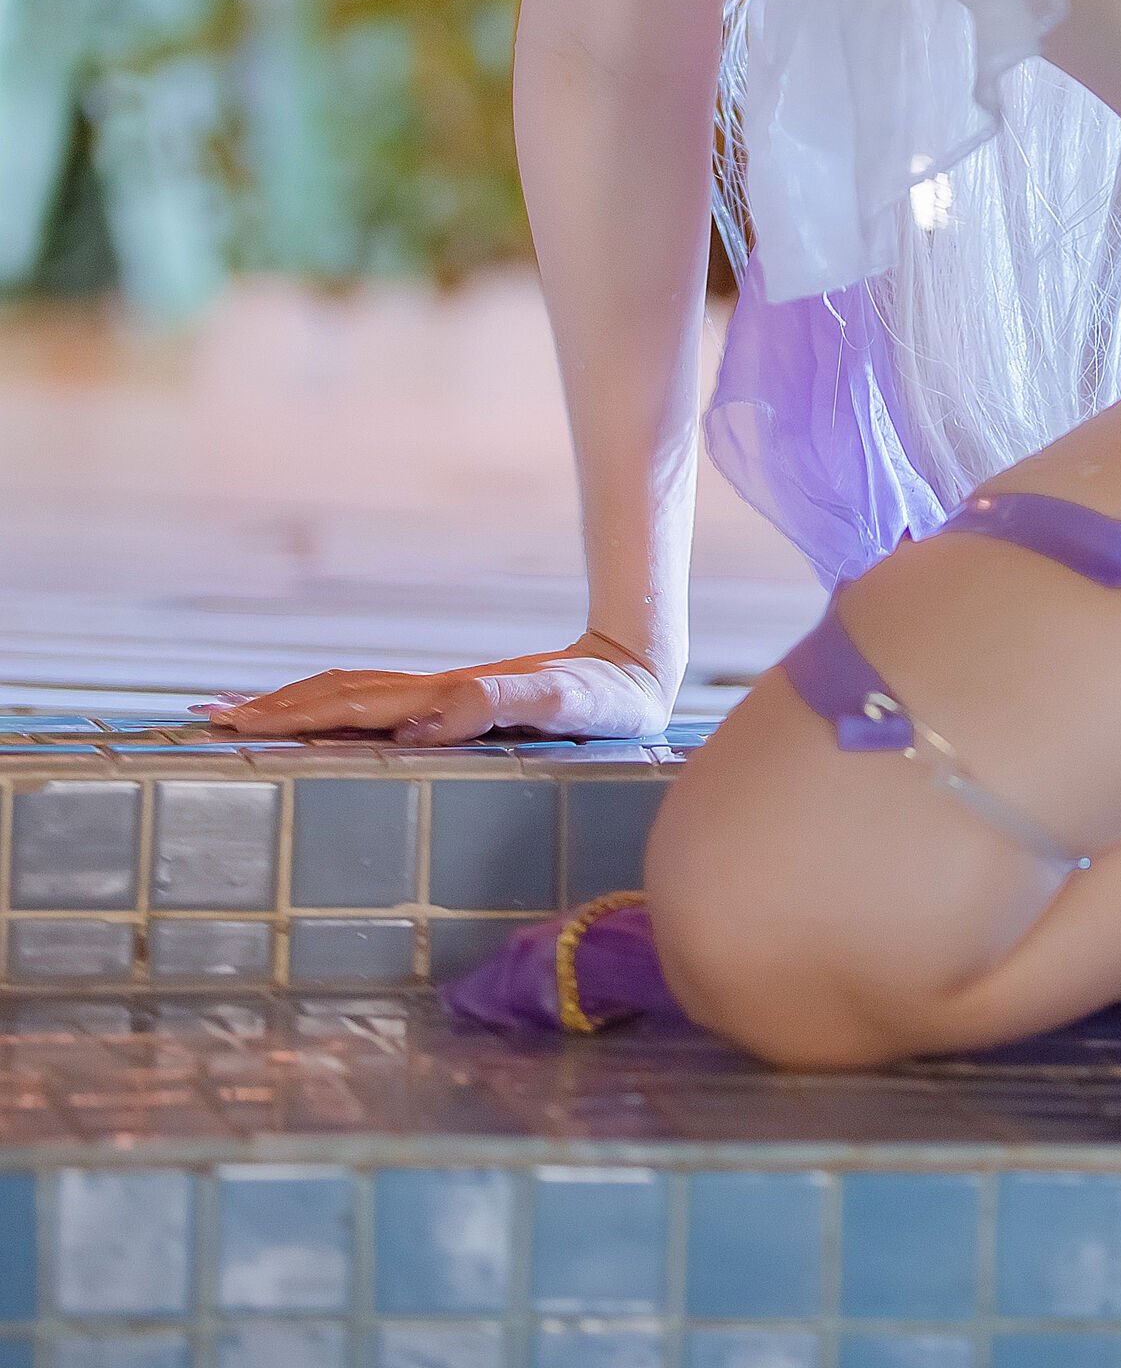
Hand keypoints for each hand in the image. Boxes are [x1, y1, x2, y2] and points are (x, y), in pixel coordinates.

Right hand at [197, 632, 675, 748]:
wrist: (639, 668)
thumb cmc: (607, 698)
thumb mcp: (560, 702)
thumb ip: (497, 703)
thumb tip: (417, 722)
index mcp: (445, 697)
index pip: (352, 706)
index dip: (295, 716)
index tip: (236, 724)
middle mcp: (435, 696)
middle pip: (338, 696)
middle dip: (274, 710)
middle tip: (208, 721)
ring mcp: (443, 699)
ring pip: (352, 698)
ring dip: (295, 706)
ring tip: (239, 715)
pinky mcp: (458, 707)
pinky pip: (380, 709)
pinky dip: (334, 713)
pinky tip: (320, 723)